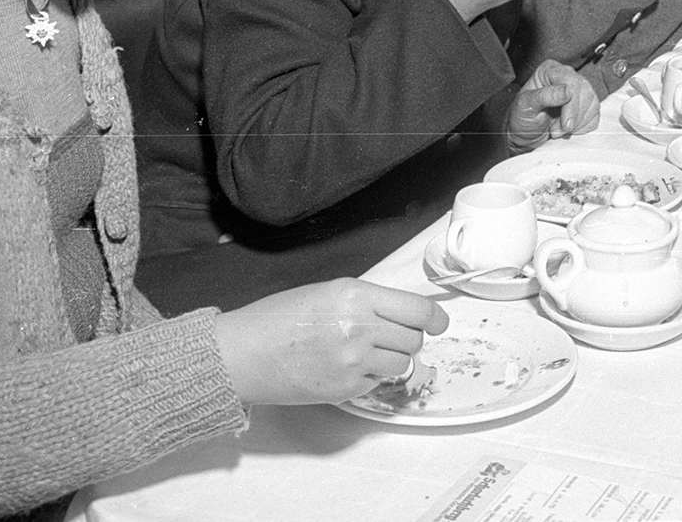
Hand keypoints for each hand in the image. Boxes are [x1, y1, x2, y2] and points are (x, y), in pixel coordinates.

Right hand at [213, 279, 447, 406]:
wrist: (243, 353)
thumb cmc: (278, 318)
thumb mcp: (328, 291)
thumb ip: (368, 301)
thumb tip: (405, 313)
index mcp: (356, 295)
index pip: (418, 310)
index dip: (435, 318)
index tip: (438, 323)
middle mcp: (360, 327)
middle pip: (414, 339)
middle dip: (406, 338)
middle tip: (385, 336)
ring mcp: (353, 361)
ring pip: (401, 364)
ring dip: (390, 360)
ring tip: (362, 353)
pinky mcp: (345, 389)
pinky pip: (377, 384)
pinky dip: (369, 377)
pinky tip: (344, 367)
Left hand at [508, 59, 600, 149]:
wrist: (526, 135)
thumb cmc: (522, 118)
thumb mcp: (525, 106)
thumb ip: (544, 96)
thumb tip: (567, 91)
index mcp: (550, 70)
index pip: (571, 82)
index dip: (572, 105)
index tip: (566, 125)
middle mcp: (567, 76)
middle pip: (586, 93)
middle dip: (574, 117)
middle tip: (556, 131)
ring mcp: (579, 90)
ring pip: (593, 105)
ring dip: (577, 124)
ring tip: (558, 130)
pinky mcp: (586, 105)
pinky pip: (595, 116)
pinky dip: (583, 128)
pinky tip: (568, 130)